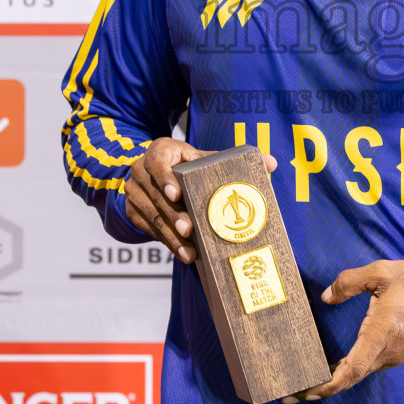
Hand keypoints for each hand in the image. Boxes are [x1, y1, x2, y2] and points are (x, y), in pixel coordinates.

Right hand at [124, 140, 277, 263]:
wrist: (153, 175)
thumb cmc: (185, 166)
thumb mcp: (202, 158)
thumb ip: (231, 160)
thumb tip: (271, 163)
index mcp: (160, 151)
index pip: (158, 161)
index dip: (165, 178)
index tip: (176, 195)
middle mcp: (141, 170)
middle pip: (156, 195)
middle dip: (174, 216)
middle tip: (190, 230)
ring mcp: (134, 192)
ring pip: (152, 216)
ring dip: (171, 236)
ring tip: (189, 251)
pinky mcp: (133, 211)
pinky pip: (149, 229)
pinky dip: (167, 242)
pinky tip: (182, 252)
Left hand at [285, 259, 403, 403]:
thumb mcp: (382, 272)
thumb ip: (350, 281)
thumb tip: (326, 297)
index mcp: (379, 336)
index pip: (349, 372)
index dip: (324, 386)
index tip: (301, 392)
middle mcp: (385, 354)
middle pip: (349, 379)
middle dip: (320, 387)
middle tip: (290, 390)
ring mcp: (393, 357)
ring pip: (359, 373)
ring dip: (333, 379)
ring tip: (306, 376)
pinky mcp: (398, 353)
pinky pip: (369, 366)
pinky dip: (348, 370)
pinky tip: (333, 365)